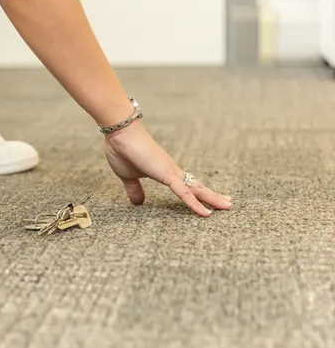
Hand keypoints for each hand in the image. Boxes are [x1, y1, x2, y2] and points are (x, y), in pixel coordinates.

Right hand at [102, 121, 231, 216]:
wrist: (121, 135)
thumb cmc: (122, 151)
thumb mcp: (128, 177)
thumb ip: (135, 189)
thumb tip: (138, 202)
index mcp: (164, 172)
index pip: (184, 185)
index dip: (196, 192)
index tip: (207, 199)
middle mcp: (172, 171)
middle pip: (196, 186)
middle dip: (211, 195)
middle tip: (227, 202)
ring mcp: (171, 172)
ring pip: (196, 189)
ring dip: (212, 198)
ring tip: (227, 205)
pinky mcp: (167, 174)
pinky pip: (185, 192)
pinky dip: (195, 203)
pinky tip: (206, 212)